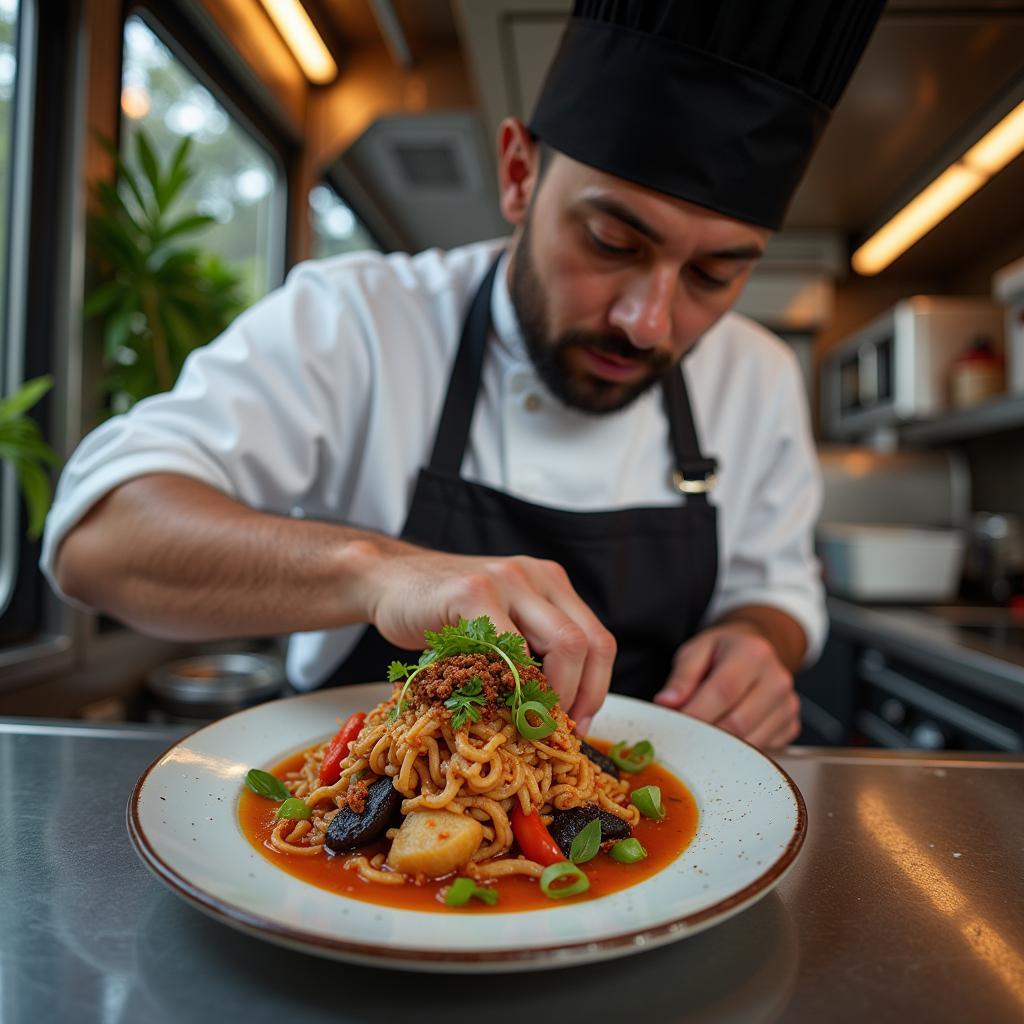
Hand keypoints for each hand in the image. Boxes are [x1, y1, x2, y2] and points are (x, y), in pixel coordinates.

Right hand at [358, 540, 615, 732]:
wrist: (388, 580)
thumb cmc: (443, 613)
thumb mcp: (498, 622)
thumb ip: (530, 650)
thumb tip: (560, 716)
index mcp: (550, 583)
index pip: (598, 640)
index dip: (595, 690)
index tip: (576, 725)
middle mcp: (536, 576)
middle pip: (586, 643)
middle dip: (579, 697)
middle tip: (554, 729)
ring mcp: (507, 579)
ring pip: (562, 643)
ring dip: (551, 695)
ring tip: (528, 721)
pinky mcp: (472, 592)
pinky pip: (509, 647)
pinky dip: (509, 683)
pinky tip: (492, 701)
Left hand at [653, 623, 799, 749]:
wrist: (757, 648)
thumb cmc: (724, 650)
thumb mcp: (697, 650)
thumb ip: (682, 676)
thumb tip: (667, 702)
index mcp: (752, 653)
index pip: (723, 692)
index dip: (696, 713)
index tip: (675, 726)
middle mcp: (776, 680)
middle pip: (738, 723)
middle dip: (705, 735)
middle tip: (682, 737)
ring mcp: (787, 705)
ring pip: (750, 743)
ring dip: (720, 748)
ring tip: (700, 737)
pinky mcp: (790, 726)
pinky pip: (761, 750)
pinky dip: (738, 752)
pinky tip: (724, 738)